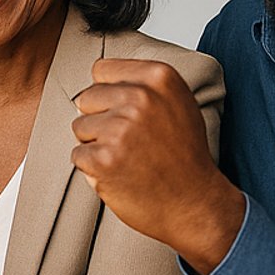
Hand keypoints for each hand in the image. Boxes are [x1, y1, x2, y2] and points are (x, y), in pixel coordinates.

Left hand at [72, 58, 244, 274]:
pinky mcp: (104, 158)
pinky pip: (78, 155)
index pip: (101, 70)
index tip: (130, 112)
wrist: (196, 204)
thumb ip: (142, 83)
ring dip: (97, 145)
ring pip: (80, 127)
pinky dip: (94, 168)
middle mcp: (140, 97)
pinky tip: (122, 174)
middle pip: (86, 98)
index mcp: (159, 77)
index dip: (109, 94)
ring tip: (129, 158)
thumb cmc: (184, 155)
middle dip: (101, 120)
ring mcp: (120, 128)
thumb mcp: (177, 103)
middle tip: (132, 141)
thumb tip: (100, 75)